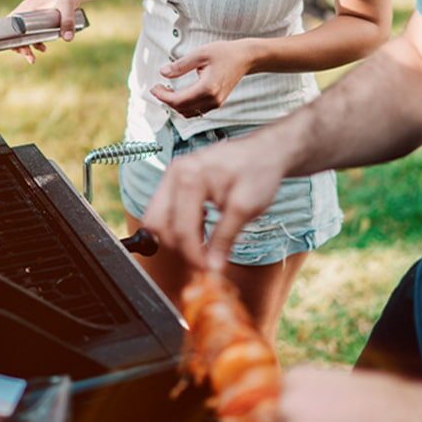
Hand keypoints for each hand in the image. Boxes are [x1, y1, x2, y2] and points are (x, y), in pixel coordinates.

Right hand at [11, 0, 81, 63]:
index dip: (11, 38)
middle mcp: (26, 12)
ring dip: (28, 47)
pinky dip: (35, 41)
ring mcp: (32, 16)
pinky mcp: (40, 19)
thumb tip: (68, 39)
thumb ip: (68, 21)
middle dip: (21, 47)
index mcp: (26, 9)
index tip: (19, 49)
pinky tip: (43, 48)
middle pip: (16, 32)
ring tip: (34, 59)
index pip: (10, 25)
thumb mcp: (68, 6)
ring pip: (24, 34)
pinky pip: (32, 32)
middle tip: (30, 58)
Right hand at [142, 128, 285, 270]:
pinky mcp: (175, 181)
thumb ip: (225, 238)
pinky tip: (200, 229)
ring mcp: (172, 176)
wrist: (264, 151)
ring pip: (157, 219)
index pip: (180, 228)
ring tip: (203, 245)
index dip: (193, 255)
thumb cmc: (258, 172)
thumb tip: (212, 268)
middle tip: (203, 261)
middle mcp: (174, 173)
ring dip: (177, 238)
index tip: (208, 270)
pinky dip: (178, 226)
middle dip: (179, 247)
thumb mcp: (245, 208)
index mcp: (189, 177)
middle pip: (157, 224)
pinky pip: (165, 211)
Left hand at [150, 40, 255, 116]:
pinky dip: (184, 105)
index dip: (163, 96)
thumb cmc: (224, 53)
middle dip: (166, 100)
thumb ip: (180, 65)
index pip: (179, 100)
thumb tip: (162, 73)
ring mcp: (215, 103)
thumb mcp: (200, 54)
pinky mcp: (216, 103)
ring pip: (188, 113)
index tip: (153, 88)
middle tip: (157, 88)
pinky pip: (196, 110)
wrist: (245, 58)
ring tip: (166, 90)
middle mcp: (212, 100)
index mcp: (207, 88)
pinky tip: (178, 94)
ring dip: (175, 104)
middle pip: (182, 109)